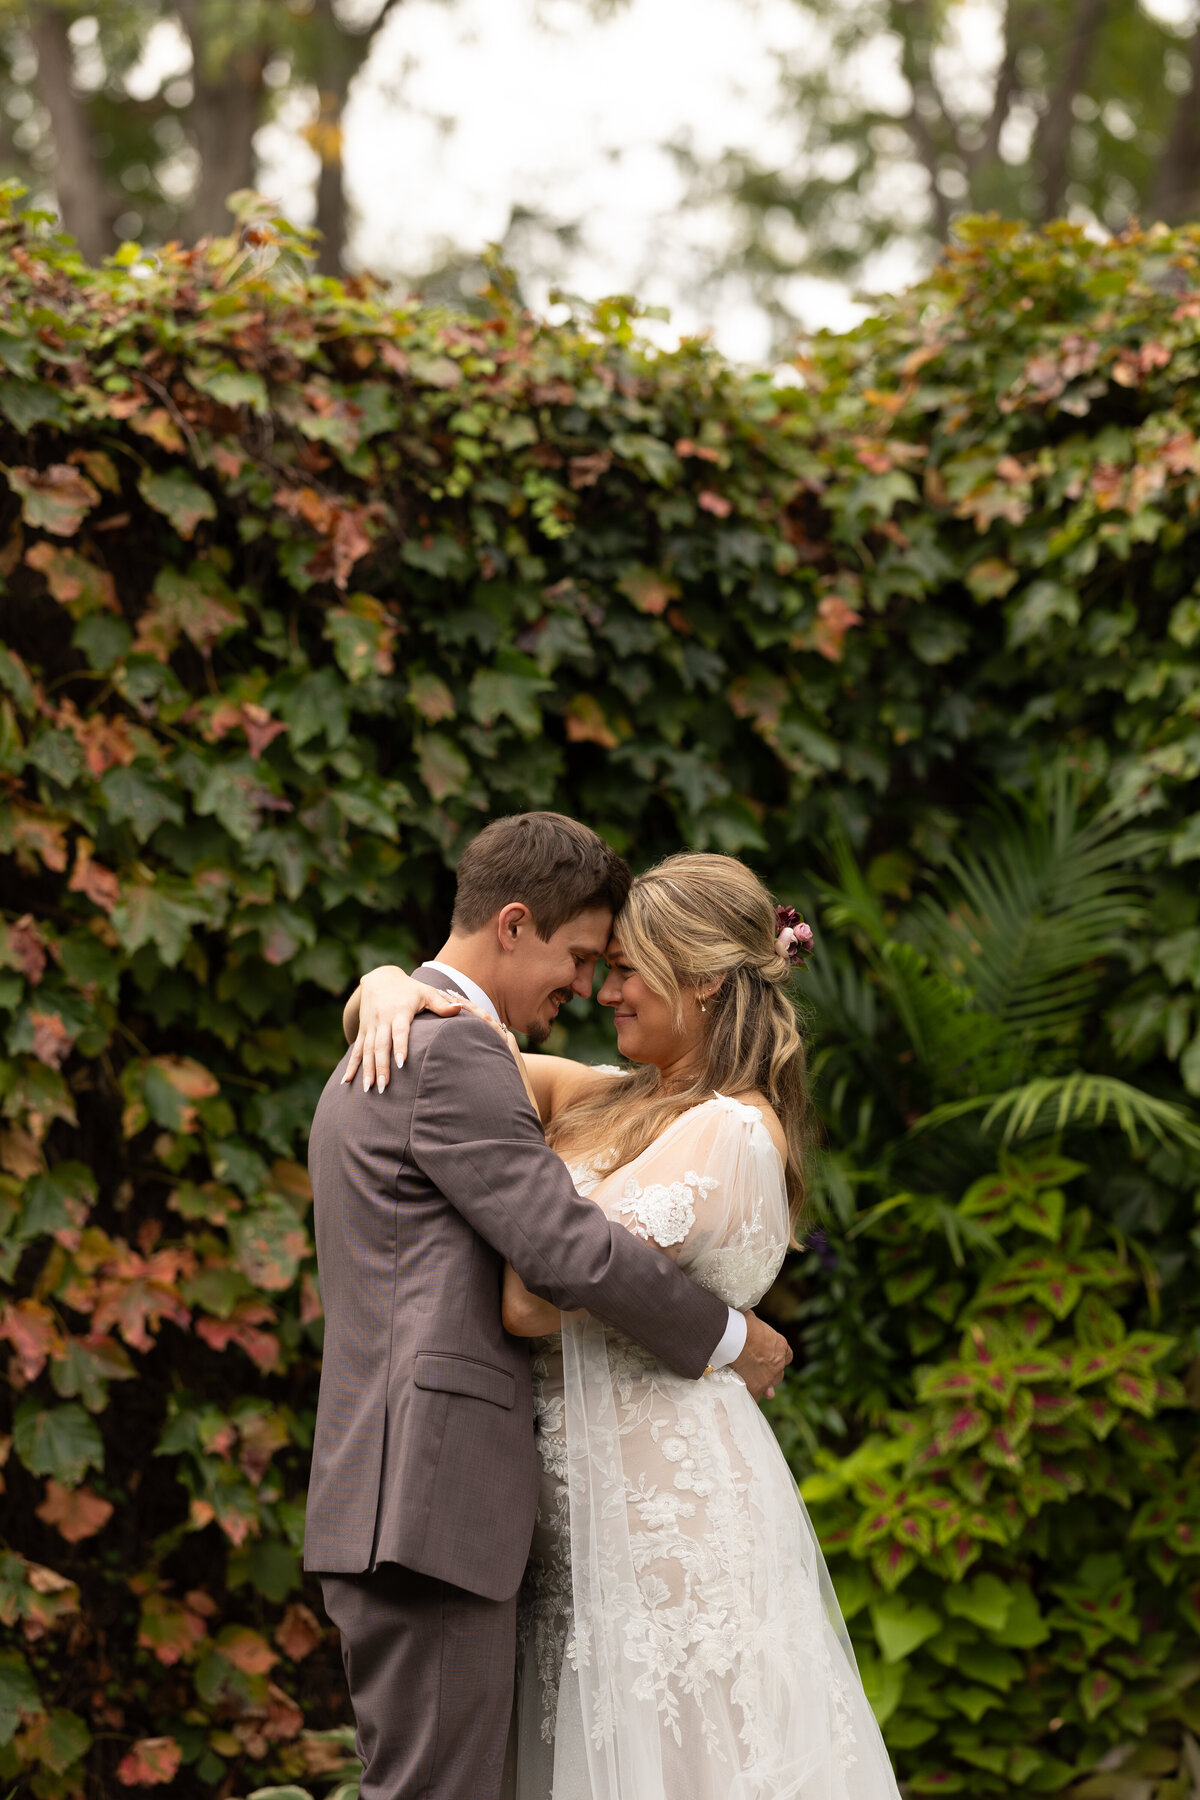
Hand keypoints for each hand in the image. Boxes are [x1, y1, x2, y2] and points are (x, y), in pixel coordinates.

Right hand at [343, 966, 462, 1092]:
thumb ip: (442, 1003)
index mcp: (399, 1011)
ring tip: (369, 1089)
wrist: (379, 978)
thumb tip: (460, 1009)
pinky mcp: (362, 1030)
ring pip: (366, 1050)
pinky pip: (356, 1050)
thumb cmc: (409, 989)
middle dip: (381, 1067)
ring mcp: (370, 1026)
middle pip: (380, 1045)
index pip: (399, 1031)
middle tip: (384, 1087)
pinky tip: (346, 1081)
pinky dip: (351, 1066)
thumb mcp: (426, 992)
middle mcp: (382, 1020)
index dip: (400, 1046)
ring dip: (367, 1070)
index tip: (401, 1063)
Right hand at [731, 1310, 791, 1402]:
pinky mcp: (756, 1387)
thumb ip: (755, 1326)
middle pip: (779, 1374)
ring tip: (752, 1385)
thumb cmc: (742, 1324)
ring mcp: (768, 1378)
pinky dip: (750, 1395)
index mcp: (780, 1346)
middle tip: (759, 1373)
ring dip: (762, 1386)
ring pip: (769, 1387)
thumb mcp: (752, 1320)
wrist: (734, 1337)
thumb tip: (748, 1319)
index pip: (787, 1356)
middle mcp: (778, 1364)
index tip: (771, 1359)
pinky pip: (755, 1396)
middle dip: (770, 1374)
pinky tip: (743, 1393)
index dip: (779, 1358)